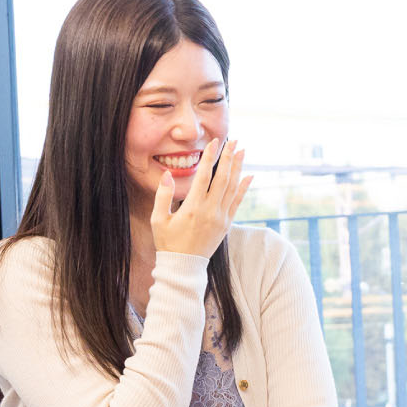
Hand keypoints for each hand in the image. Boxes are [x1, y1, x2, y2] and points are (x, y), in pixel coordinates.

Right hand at [151, 139, 251, 258]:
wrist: (184, 266)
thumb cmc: (168, 242)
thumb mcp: (158, 219)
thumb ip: (163, 195)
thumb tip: (168, 174)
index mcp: (192, 208)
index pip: (203, 176)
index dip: (209, 158)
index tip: (214, 142)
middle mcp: (209, 211)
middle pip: (222, 178)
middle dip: (228, 157)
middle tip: (234, 141)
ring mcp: (220, 217)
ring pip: (232, 188)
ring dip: (238, 168)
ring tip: (242, 151)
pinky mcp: (226, 224)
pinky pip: (237, 202)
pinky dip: (243, 188)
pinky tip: (249, 175)